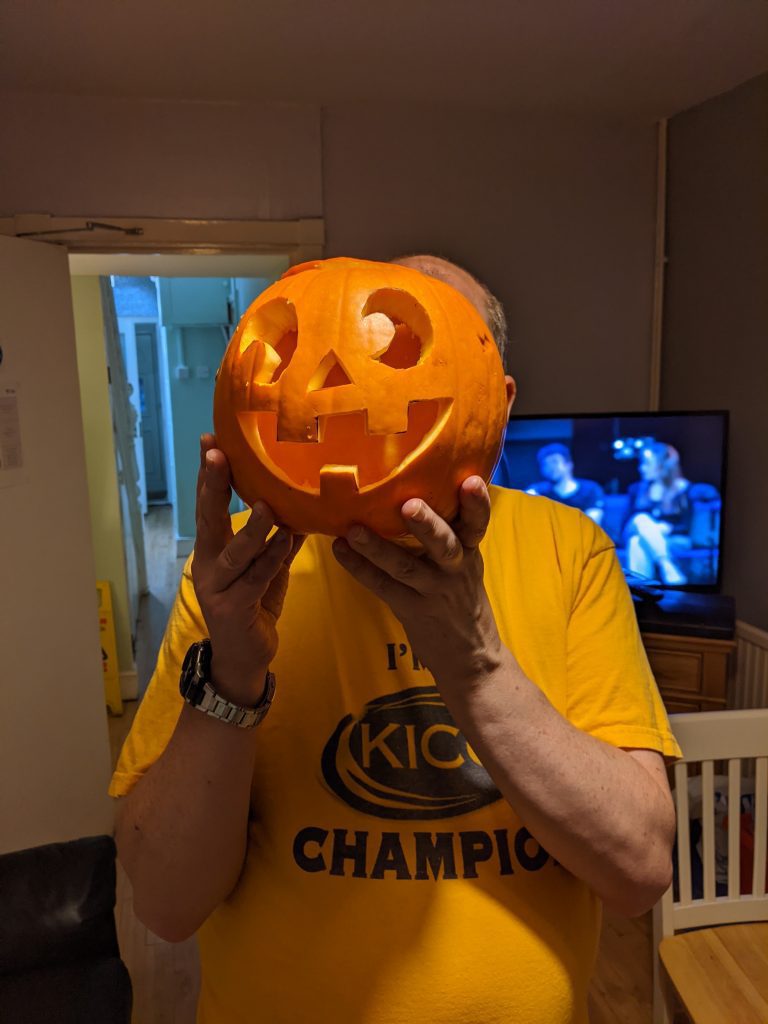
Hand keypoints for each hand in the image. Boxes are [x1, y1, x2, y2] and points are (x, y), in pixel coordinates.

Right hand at [191, 434, 302, 704]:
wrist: (244, 658)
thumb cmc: (255, 607)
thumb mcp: (268, 568)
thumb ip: (280, 539)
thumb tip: (305, 505)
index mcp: (213, 549)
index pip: (209, 504)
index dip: (209, 474)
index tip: (210, 440)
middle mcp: (207, 564)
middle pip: (208, 519)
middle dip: (212, 485)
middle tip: (217, 454)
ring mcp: (217, 588)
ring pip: (234, 552)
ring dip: (251, 529)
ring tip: (268, 506)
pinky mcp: (232, 609)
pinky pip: (254, 579)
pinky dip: (271, 558)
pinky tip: (286, 541)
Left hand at [332, 477, 503, 690]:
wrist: (471, 658)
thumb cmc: (464, 601)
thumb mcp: (466, 565)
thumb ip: (450, 534)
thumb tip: (419, 489)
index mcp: (470, 552)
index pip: (478, 524)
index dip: (477, 503)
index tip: (470, 481)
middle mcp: (455, 569)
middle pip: (445, 544)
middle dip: (428, 525)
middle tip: (409, 505)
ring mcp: (434, 592)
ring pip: (406, 567)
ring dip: (377, 547)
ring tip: (354, 529)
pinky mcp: (413, 611)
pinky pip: (383, 587)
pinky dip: (359, 568)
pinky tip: (340, 550)